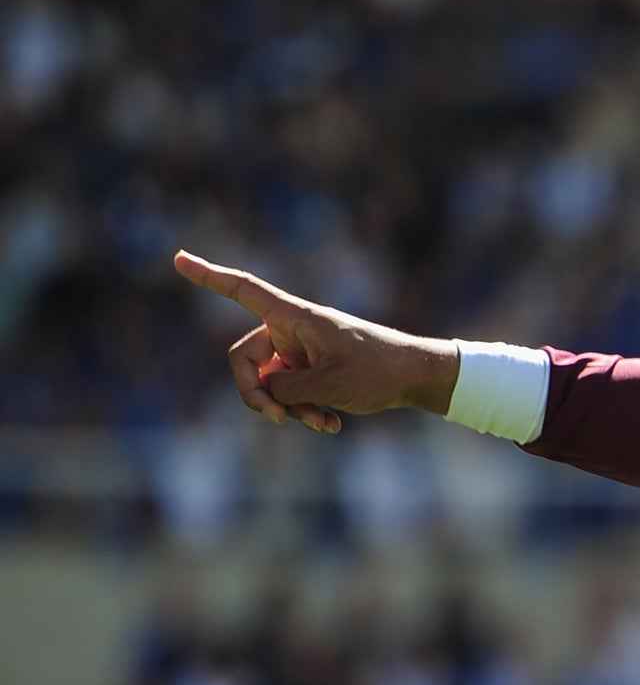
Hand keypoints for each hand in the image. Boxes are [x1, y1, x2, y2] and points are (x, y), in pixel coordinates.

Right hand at [173, 251, 458, 432]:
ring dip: (290, 410)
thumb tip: (268, 394)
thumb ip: (285, 390)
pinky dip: (306, 411)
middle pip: (245, 362)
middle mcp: (291, 330)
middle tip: (280, 420)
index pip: (243, 290)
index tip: (177, 259)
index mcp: (293, 317)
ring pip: (270, 385)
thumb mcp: (328, 385)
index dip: (209, 276)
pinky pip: (291, 394)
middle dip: (259, 396)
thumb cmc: (378, 371)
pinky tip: (332, 425)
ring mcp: (299, 352)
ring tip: (324, 424)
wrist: (416, 378)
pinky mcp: (311, 371)